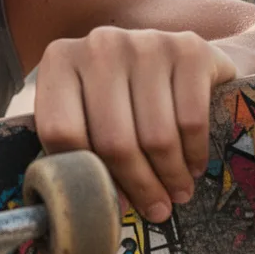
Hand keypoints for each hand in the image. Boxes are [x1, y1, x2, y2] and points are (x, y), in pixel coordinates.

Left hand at [34, 28, 236, 223]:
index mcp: (59, 60)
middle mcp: (99, 44)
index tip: (110, 203)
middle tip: (156, 210)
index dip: (86, 177)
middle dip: (138, 186)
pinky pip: (191, 122)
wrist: (179, 56)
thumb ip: (77, 146)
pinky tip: (193, 167)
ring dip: (169, 177)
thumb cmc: (123, 96)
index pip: (62, 132)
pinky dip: (194, 154)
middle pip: (113, 139)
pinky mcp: (189, 48)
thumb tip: (84, 207)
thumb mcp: (89, 111)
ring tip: (176, 194)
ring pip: (156, 136)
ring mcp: (145, 43)